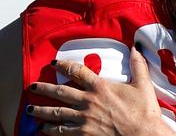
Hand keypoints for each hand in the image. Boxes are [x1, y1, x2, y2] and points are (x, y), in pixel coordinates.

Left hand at [27, 46, 174, 135]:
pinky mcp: (84, 134)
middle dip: (43, 89)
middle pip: (60, 92)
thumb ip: (138, 66)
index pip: (77, 71)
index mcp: (100, 87)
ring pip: (56, 113)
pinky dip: (50, 130)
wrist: (144, 135)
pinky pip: (62, 131)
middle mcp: (88, 101)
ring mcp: (84, 119)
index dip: (63, 65)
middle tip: (32, 87)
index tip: (54, 63)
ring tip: (30, 110)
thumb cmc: (144, 111)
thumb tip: (135, 48)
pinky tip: (43, 129)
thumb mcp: (143, 85)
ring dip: (41, 111)